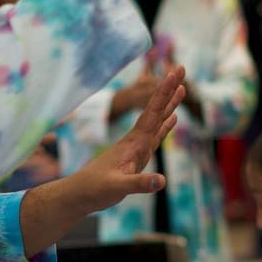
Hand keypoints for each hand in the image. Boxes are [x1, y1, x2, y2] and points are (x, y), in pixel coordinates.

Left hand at [68, 68, 183, 211]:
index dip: (164, 93)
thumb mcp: (117, 187)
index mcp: (134, 142)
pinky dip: (165, 126)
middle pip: (156, 110)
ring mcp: (137, 147)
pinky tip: (173, 120)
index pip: (152, 112)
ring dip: (169, 105)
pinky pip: (156, 136)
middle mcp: (136, 140)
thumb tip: (161, 181)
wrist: (80, 193)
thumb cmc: (96, 189)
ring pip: (157, 120)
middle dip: (169, 90)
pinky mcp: (137, 156)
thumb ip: (139, 183)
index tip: (175, 73)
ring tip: (182, 89)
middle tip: (181, 68)